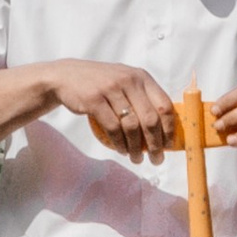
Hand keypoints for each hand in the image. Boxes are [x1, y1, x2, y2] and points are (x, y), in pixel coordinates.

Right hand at [44, 60, 183, 157]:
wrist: (67, 77)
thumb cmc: (101, 85)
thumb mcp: (125, 82)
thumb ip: (143, 99)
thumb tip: (164, 131)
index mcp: (141, 77)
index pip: (164, 105)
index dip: (170, 128)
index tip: (170, 145)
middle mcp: (129, 80)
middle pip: (150, 119)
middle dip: (156, 144)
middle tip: (157, 159)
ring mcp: (111, 89)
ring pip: (132, 126)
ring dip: (137, 148)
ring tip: (137, 158)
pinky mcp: (94, 100)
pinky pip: (113, 128)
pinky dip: (119, 144)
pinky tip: (121, 150)